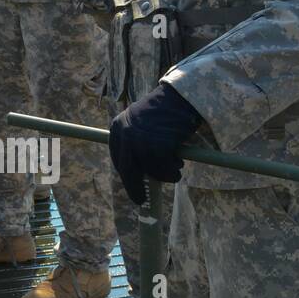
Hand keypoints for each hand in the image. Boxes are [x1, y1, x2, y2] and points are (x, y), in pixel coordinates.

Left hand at [109, 82, 202, 204]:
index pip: (118, 158)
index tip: (131, 185)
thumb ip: (136, 142)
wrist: (180, 98)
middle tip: (140, 199)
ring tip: (175, 166)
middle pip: (127, 170)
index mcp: (118, 127)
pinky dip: (172, 171)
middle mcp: (125, 135)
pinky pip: (163, 169)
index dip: (126, 174)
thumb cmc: (165, 112)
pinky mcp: (156, 146)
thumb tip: (139, 172)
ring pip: (149, 171)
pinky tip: (178, 163)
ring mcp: (140, 141)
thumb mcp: (142, 123)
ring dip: (164, 175)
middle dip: (134, 187)